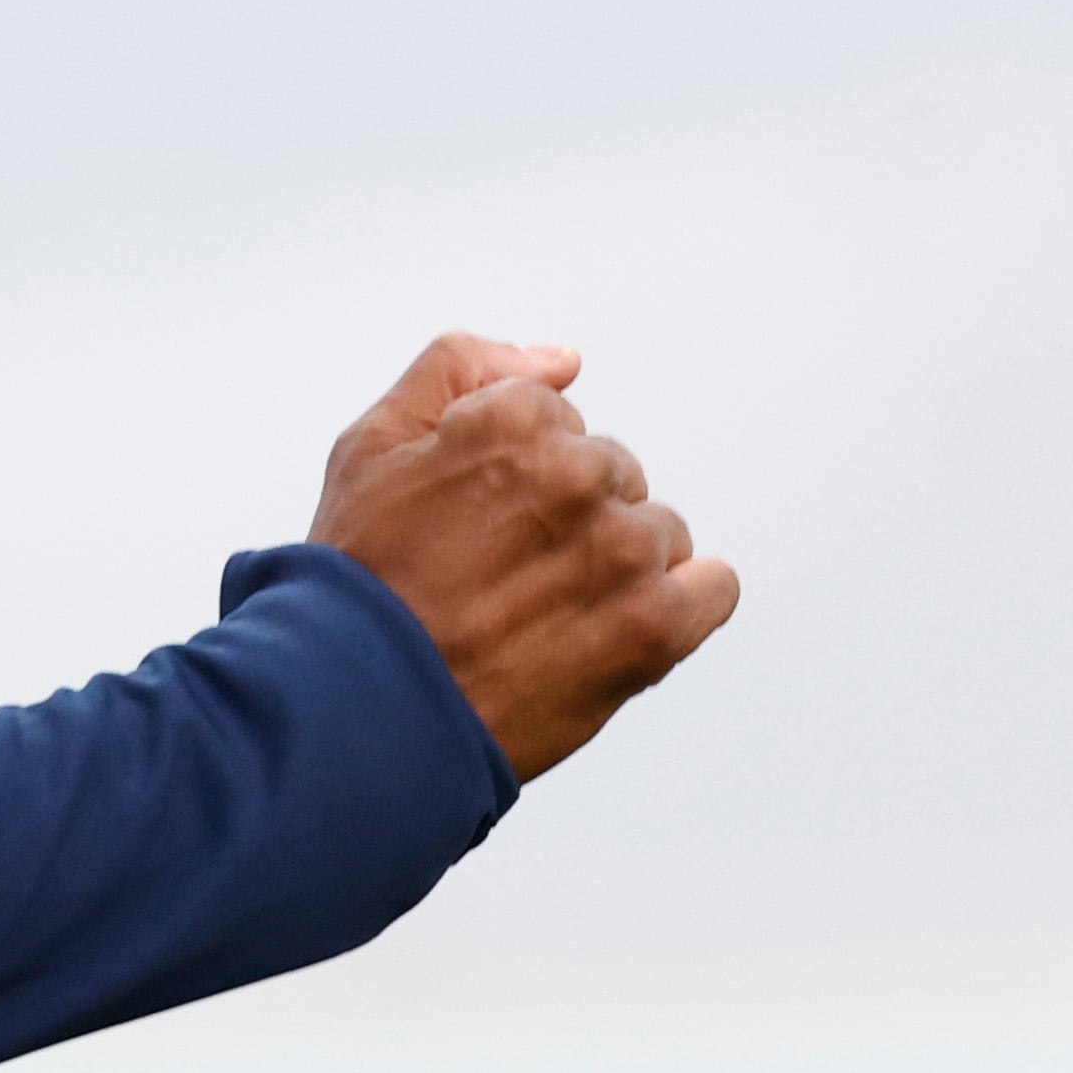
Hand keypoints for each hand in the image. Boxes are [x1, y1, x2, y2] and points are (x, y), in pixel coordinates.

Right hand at [310, 332, 737, 781]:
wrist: (361, 714)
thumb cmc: (358, 582)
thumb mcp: (371, 445)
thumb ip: (461, 369)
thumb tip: (566, 359)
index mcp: (512, 418)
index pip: (556, 425)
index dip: (508, 480)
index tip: (472, 528)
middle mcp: (577, 472)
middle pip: (611, 478)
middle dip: (567, 521)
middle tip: (499, 582)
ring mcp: (621, 550)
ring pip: (658, 534)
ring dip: (618, 570)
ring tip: (545, 621)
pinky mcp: (654, 624)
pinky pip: (714, 589)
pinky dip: (681, 607)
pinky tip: (618, 633)